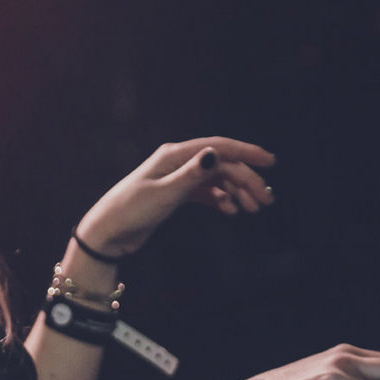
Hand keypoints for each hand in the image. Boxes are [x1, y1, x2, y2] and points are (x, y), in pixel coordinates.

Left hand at [75, 137, 275, 258]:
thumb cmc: (131, 211)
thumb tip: (215, 154)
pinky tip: (231, 211)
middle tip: (265, 201)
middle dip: (246, 181)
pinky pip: (206, 192)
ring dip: (236, 192)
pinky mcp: (176, 194)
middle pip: (221, 165)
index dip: (246, 152)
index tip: (270, 162)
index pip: (218, 147)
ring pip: (216, 179)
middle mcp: (178, 162)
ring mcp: (177, 177)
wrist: (108, 233)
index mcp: (174, 155)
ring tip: (253, 210)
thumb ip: (191, 175)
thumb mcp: (164, 194)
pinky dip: (221, 200)